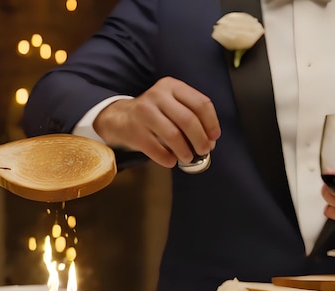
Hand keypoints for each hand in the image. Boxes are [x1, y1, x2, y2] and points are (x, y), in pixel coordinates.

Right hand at [93, 77, 220, 167]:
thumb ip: (191, 116)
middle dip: (200, 139)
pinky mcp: (134, 131)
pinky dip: (167, 159)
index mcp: (172, 86)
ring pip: (173, 135)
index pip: (201, 103)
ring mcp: (144, 112)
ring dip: (185, 151)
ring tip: (187, 158)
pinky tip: (171, 160)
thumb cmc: (153, 114)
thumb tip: (209, 141)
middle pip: (188, 120)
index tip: (214, 137)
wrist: (120, 117)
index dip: (211, 123)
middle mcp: (158, 95)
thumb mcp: (172, 104)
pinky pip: (156, 149)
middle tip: (204, 151)